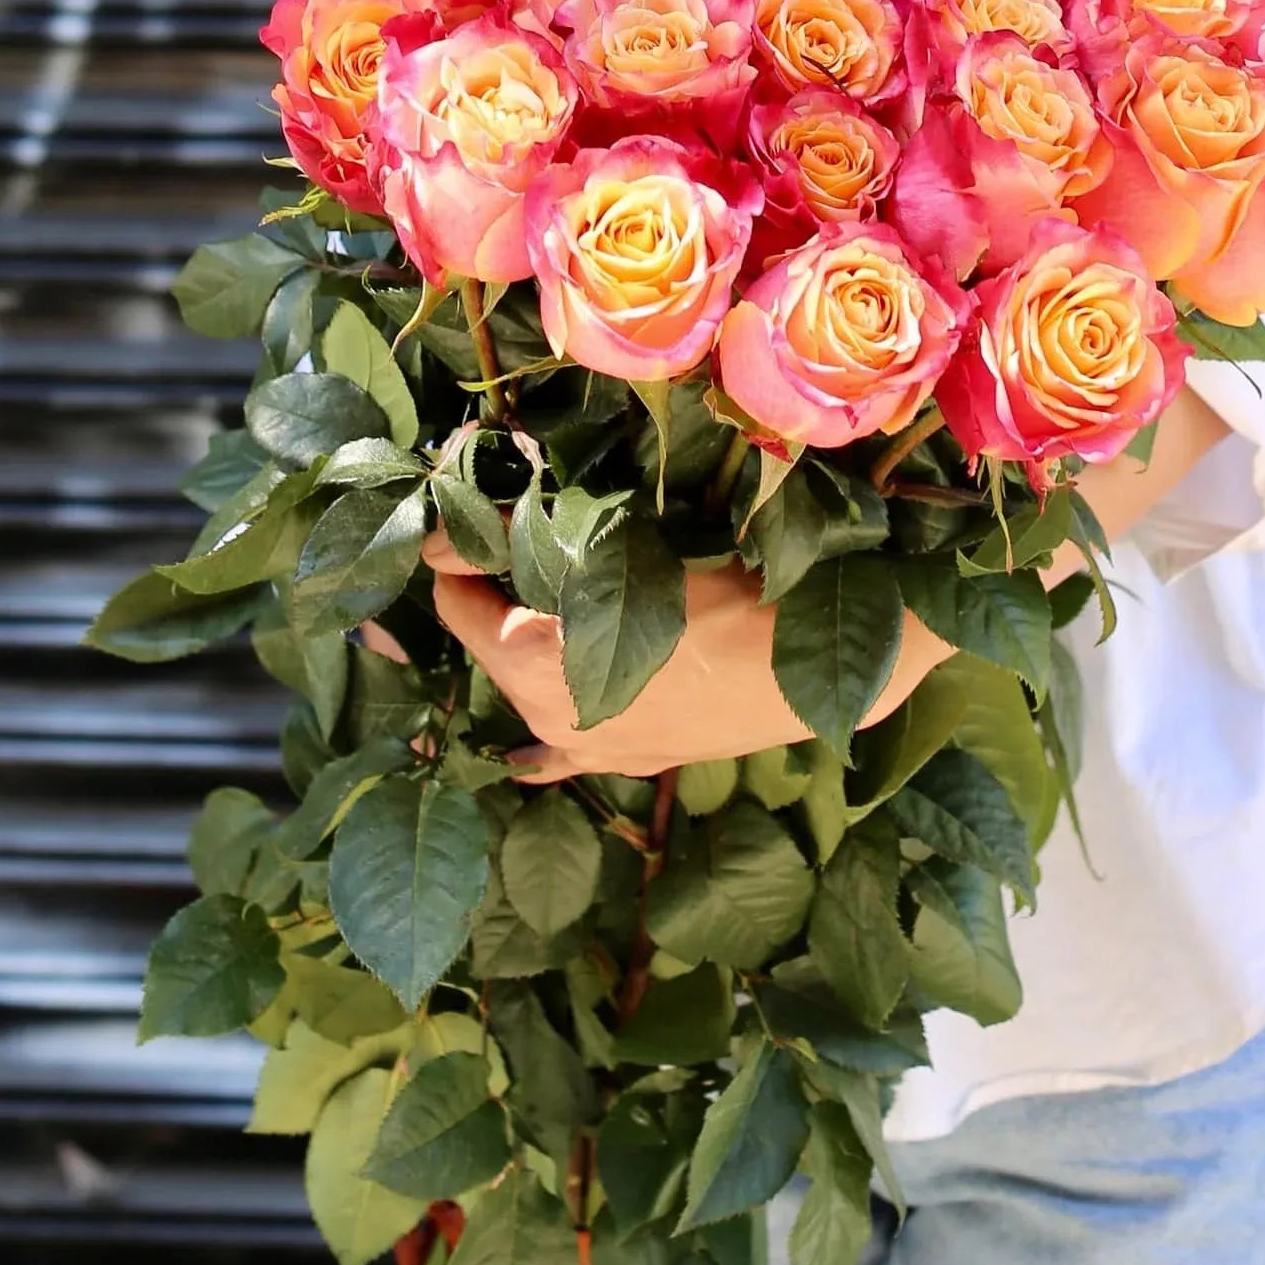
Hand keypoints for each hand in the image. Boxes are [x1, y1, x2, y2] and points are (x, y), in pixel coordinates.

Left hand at [423, 532, 952, 782]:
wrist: (811, 663)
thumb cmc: (720, 586)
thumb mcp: (623, 542)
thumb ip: (535, 525)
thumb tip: (465, 504)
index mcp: (529, 660)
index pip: (452, 596)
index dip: (458, 547)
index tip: (475, 511)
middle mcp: (542, 715)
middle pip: (484, 641)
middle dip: (492, 590)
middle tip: (515, 537)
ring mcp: (585, 747)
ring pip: (520, 689)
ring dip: (521, 640)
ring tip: (546, 592)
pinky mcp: (626, 760)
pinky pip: (559, 751)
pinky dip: (544, 724)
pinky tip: (537, 721)